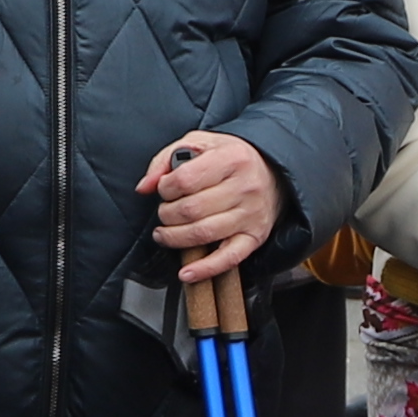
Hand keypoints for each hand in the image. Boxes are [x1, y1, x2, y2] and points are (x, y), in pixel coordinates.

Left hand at [144, 128, 281, 280]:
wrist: (273, 171)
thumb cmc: (231, 158)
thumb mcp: (199, 144)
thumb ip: (165, 160)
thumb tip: (144, 187)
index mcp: (232, 158)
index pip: (185, 180)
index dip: (165, 189)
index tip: (164, 190)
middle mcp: (245, 187)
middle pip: (191, 210)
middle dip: (167, 214)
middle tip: (165, 212)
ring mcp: (251, 214)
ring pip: (203, 234)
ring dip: (175, 238)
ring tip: (165, 234)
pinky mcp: (254, 236)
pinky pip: (228, 258)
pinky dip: (204, 269)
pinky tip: (186, 273)